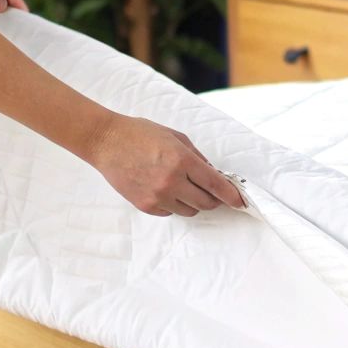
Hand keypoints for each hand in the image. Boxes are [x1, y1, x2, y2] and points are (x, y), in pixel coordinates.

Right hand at [85, 112, 247, 216]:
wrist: (106, 142)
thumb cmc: (141, 134)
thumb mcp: (175, 137)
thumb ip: (197, 157)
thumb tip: (214, 175)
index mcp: (182, 160)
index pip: (215, 184)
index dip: (231, 194)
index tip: (240, 200)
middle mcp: (171, 181)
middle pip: (206, 203)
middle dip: (214, 199)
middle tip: (212, 192)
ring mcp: (157, 196)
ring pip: (189, 211)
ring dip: (193, 202)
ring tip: (183, 186)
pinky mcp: (145, 206)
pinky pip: (170, 212)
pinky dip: (174, 204)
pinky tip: (165, 189)